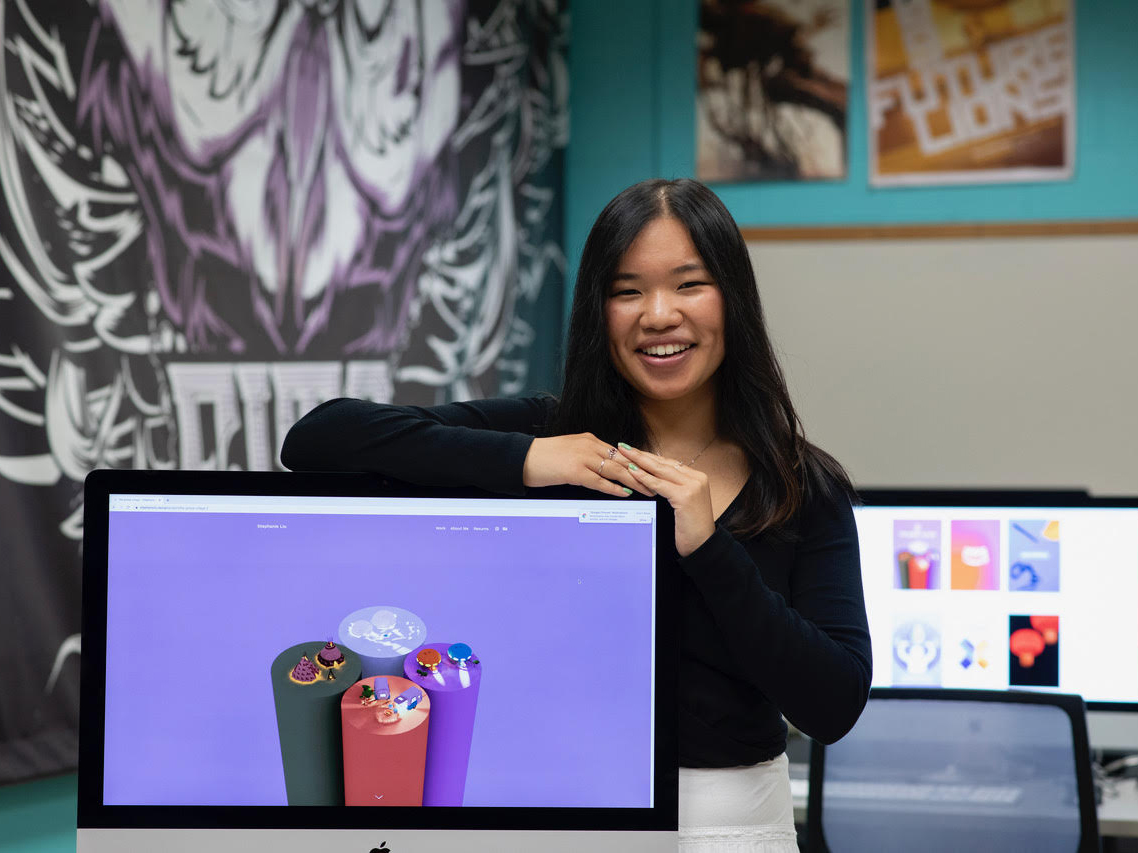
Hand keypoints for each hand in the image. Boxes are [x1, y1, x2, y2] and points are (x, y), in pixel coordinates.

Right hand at [522, 434, 652, 497]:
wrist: (522, 458)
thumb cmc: (544, 458)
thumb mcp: (570, 452)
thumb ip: (588, 457)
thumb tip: (603, 469)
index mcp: (589, 440)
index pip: (619, 452)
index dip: (636, 463)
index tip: (650, 471)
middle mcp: (589, 445)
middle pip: (622, 460)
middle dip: (642, 472)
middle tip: (657, 482)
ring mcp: (582, 458)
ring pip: (616, 470)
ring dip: (634, 481)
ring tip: (648, 490)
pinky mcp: (575, 471)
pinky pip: (600, 481)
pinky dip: (615, 488)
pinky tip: (626, 494)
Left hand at [617, 443, 714, 556]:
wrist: (703, 545)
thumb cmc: (690, 528)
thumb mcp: (682, 503)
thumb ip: (672, 488)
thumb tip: (652, 477)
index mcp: (697, 477)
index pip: (668, 463)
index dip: (650, 456)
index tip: (634, 451)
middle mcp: (697, 478)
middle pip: (663, 463)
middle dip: (642, 455)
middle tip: (624, 447)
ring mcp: (693, 486)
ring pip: (660, 470)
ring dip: (640, 461)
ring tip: (624, 455)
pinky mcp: (685, 496)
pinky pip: (659, 485)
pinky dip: (644, 478)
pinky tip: (632, 472)